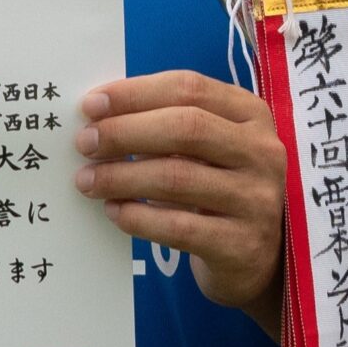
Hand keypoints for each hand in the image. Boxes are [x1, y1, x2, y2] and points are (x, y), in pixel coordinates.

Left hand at [76, 71, 285, 309]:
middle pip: (186, 128)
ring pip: (177, 178)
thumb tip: (99, 116)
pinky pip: (178, 227)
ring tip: (87, 181)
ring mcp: (256, 199)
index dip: (136, 93)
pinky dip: (138, 217)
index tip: (91, 104)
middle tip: (85, 143)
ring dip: (122, 177)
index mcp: (252, 114)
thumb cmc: (220, 188)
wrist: (257, 257)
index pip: (190, 89)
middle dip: (125, 132)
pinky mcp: (241, 244)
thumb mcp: (210, 148)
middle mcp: (262, 152)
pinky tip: (114, 211)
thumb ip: (168, 125)